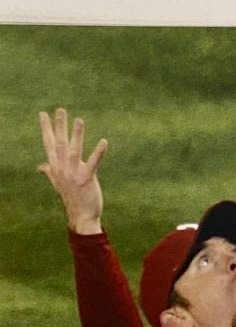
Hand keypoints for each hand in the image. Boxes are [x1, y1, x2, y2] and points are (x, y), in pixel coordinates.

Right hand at [38, 108, 107, 233]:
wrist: (81, 216)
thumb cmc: (71, 198)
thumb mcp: (58, 182)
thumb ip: (50, 171)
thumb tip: (40, 167)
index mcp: (55, 167)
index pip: (49, 144)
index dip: (46, 128)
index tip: (43, 113)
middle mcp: (62, 168)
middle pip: (60, 143)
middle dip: (59, 126)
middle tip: (60, 110)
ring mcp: (74, 174)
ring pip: (74, 150)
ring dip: (77, 135)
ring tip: (79, 120)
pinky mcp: (87, 179)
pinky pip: (93, 162)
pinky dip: (99, 152)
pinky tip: (104, 141)